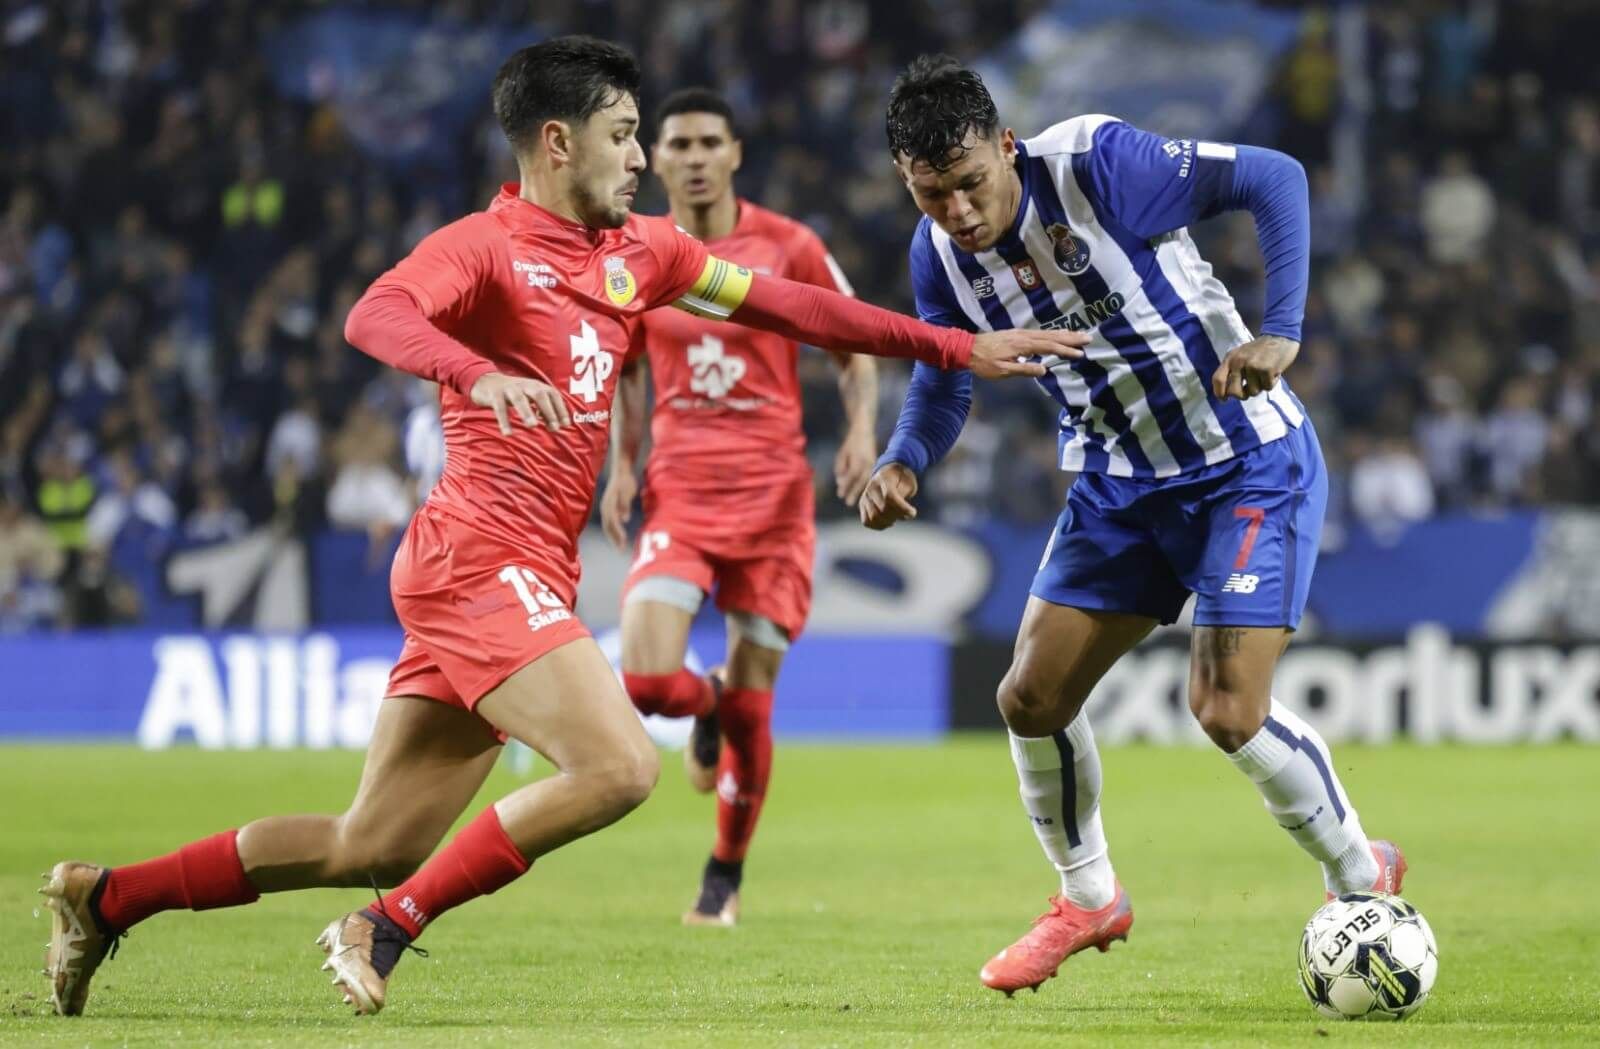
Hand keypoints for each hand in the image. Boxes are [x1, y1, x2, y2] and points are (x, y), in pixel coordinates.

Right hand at [470, 372, 571, 434]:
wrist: (485, 381)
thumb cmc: (513, 393)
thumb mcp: (530, 397)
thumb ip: (542, 410)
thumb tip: (556, 427)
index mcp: (536, 385)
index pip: (552, 394)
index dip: (560, 409)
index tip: (566, 424)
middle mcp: (525, 385)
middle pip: (539, 394)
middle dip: (548, 410)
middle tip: (554, 428)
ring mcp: (509, 389)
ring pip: (519, 399)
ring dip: (527, 412)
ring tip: (533, 426)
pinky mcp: (494, 395)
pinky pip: (499, 408)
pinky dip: (504, 421)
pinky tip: (508, 433)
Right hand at [600, 470, 636, 550]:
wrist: (621, 470)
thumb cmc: (626, 481)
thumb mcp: (627, 492)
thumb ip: (625, 505)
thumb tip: (624, 519)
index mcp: (609, 506)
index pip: (612, 524)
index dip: (617, 535)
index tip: (623, 545)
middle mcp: (606, 508)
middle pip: (608, 527)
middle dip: (614, 539)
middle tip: (621, 550)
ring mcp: (606, 507)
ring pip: (608, 525)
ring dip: (613, 536)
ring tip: (620, 546)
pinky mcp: (609, 506)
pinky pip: (610, 521)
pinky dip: (614, 530)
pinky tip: (619, 535)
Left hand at [834, 427, 876, 506]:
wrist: (864, 431)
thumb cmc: (850, 443)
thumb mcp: (842, 454)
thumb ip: (840, 467)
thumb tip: (840, 482)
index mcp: (858, 459)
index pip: (852, 476)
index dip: (846, 487)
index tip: (840, 496)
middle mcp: (867, 462)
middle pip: (860, 481)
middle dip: (854, 492)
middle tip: (848, 504)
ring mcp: (872, 463)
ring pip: (866, 480)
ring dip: (860, 490)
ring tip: (854, 500)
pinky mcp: (874, 463)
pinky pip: (869, 477)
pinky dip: (864, 485)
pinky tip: (860, 491)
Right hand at [858, 462, 917, 529]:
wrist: (889, 472)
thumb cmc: (902, 479)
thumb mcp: (908, 483)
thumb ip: (903, 496)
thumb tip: (900, 512)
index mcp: (884, 478)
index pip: (890, 497)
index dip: (902, 508)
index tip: (913, 512)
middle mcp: (871, 487)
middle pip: (883, 509)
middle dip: (898, 515)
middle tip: (906, 515)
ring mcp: (865, 496)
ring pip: (874, 518)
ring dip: (888, 522)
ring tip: (897, 517)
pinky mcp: (862, 505)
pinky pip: (867, 522)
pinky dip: (878, 526)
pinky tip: (888, 522)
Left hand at [968, 329, 1089, 379]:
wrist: (967, 348)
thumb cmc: (983, 363)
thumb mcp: (1001, 371)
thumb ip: (1023, 369)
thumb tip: (1044, 370)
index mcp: (1022, 345)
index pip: (1049, 347)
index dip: (1065, 350)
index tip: (1080, 353)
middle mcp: (1024, 336)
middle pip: (1052, 336)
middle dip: (1071, 338)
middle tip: (1088, 338)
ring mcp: (1021, 333)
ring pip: (1047, 333)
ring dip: (1064, 334)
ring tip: (1080, 335)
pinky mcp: (1018, 334)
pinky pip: (1041, 333)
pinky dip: (1053, 334)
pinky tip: (1058, 335)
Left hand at [1212, 336, 1298, 400]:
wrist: (1280, 335)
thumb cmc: (1260, 349)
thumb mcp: (1241, 355)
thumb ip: (1233, 370)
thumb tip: (1228, 393)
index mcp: (1230, 358)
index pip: (1218, 379)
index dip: (1219, 393)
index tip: (1224, 400)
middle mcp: (1239, 362)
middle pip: (1234, 392)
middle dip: (1242, 395)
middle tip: (1249, 390)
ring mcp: (1253, 366)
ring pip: (1253, 392)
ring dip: (1260, 386)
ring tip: (1264, 374)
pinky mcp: (1267, 369)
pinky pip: (1267, 387)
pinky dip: (1272, 383)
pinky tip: (1273, 372)